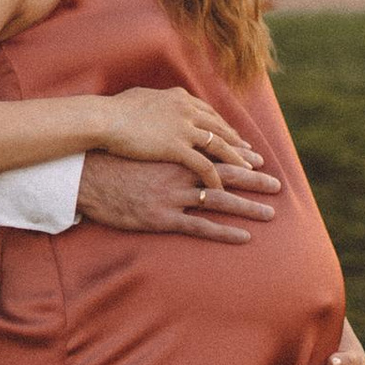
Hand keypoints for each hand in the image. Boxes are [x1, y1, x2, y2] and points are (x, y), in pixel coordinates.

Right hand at [76, 154, 282, 243]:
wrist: (87, 178)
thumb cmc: (111, 159)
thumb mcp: (139, 141)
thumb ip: (159, 135)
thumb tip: (170, 126)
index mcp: (177, 153)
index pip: (217, 153)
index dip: (239, 157)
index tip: (258, 159)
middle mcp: (181, 174)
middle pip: (227, 175)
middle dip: (254, 180)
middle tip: (277, 185)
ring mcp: (174, 197)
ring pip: (220, 202)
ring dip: (248, 207)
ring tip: (270, 213)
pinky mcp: (164, 218)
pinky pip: (201, 227)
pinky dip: (225, 232)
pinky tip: (244, 237)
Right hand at [95, 85, 266, 176]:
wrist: (102, 120)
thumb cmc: (113, 112)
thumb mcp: (139, 99)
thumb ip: (155, 103)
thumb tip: (156, 102)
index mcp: (179, 100)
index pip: (209, 115)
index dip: (224, 129)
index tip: (235, 139)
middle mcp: (187, 113)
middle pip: (222, 131)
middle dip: (240, 146)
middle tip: (255, 158)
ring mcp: (184, 132)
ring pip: (220, 150)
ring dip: (239, 164)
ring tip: (253, 175)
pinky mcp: (176, 151)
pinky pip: (204, 168)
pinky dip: (217, 180)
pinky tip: (224, 191)